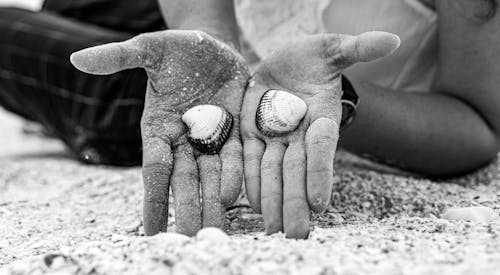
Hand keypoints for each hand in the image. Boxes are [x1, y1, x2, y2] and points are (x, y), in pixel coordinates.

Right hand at [70, 30, 248, 235]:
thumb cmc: (177, 48)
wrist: (214, 46)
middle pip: (184, 180)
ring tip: (217, 230)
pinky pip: (235, 158)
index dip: (153, 199)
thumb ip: (119, 56)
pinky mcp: (235, 131)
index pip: (154, 168)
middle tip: (191, 238)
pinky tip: (236, 198)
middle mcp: (183, 140)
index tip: (151, 230)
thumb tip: (78, 59)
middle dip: (187, 209)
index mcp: (157, 128)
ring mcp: (210, 138)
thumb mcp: (149, 48)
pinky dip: (235, 176)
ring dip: (213, 203)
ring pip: (211, 176)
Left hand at [241, 32, 399, 237]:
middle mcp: (298, 133)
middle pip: (296, 170)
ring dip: (269, 199)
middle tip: (294, 233)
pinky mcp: (250, 132)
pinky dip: (241, 177)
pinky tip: (237, 199)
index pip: (321, 148)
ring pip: (270, 170)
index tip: (319, 203)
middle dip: (294, 201)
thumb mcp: (333, 48)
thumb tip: (392, 40)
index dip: (320, 173)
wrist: (284, 64)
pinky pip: (245, 157)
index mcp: (321, 116)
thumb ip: (358, 48)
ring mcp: (273, 135)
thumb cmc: (313, 57)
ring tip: (269, 227)